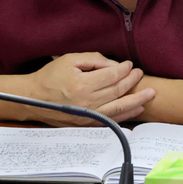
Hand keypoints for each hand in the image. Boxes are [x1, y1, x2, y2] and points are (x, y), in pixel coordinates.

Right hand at [28, 52, 155, 125]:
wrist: (34, 99)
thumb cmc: (50, 76)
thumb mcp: (70, 59)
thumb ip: (93, 59)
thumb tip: (113, 64)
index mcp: (82, 85)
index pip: (111, 76)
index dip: (123, 69)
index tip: (129, 64)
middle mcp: (87, 102)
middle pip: (118, 91)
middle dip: (133, 81)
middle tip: (141, 74)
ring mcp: (87, 115)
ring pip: (118, 108)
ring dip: (136, 101)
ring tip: (149, 94)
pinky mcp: (86, 123)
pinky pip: (111, 119)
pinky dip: (125, 114)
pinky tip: (136, 109)